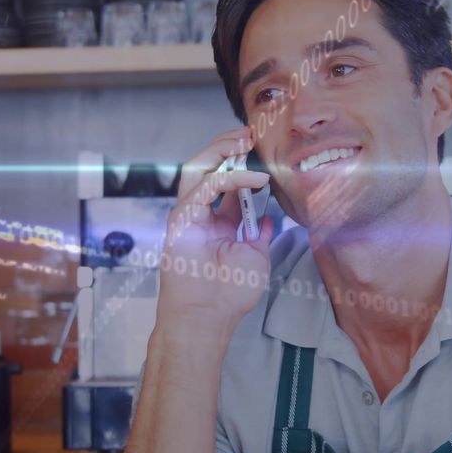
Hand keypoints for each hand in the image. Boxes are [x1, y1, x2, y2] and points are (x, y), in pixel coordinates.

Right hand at [158, 127, 274, 331]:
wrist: (208, 318)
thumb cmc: (230, 295)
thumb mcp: (257, 257)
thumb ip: (260, 233)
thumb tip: (270, 217)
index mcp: (218, 222)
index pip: (229, 182)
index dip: (245, 164)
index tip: (265, 152)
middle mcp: (202, 214)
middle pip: (209, 167)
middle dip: (228, 146)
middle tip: (251, 134)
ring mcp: (189, 214)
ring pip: (198, 168)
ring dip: (221, 150)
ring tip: (245, 141)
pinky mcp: (181, 219)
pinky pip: (204, 187)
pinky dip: (230, 178)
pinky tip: (254, 179)